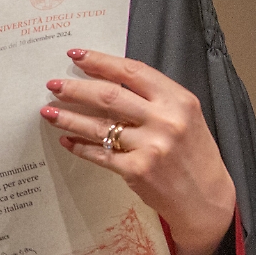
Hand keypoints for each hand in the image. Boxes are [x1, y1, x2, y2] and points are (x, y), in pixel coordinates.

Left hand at [40, 48, 235, 254]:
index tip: (75, 55)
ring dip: (68, 117)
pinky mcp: (137, 170)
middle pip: (108, 96)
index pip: (132, 72)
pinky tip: (67, 140)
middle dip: (75, 88)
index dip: (100, 61)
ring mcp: (151, 146)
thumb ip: (154, 98)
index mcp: (179, 100)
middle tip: (53, 84)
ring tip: (48, 111)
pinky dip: (79, 146)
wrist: (207, 199)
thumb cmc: (193, 153)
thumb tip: (107, 79)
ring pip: (97, 125)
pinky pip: (98, 153)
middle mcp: (166, 120)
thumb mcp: (185, 116)